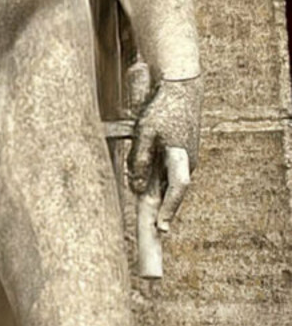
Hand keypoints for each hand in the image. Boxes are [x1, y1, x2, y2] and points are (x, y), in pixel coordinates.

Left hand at [128, 76, 201, 230]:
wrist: (181, 89)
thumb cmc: (162, 109)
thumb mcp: (144, 133)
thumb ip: (140, 160)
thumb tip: (138, 187)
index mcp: (181, 156)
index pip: (178, 188)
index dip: (170, 209)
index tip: (161, 228)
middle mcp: (187, 162)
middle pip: (172, 193)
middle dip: (161, 211)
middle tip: (153, 236)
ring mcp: (186, 160)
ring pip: (168, 184)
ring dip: (157, 196)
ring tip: (147, 215)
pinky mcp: (180, 156)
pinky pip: (168, 175)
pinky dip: (158, 183)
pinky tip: (145, 188)